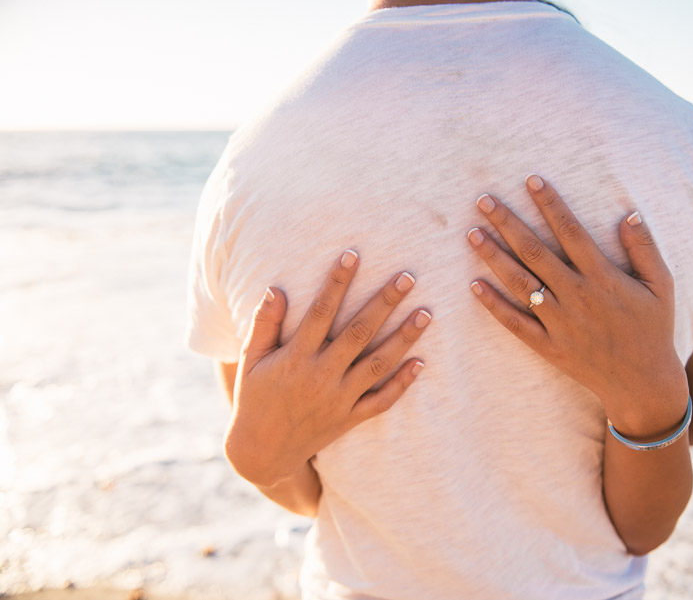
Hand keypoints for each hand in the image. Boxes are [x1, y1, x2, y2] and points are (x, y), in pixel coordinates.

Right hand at [224, 250, 430, 486]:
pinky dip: (402, 383)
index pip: (320, 312)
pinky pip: (382, 401)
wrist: (261, 454)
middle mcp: (320, 376)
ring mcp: (338, 399)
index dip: (337, 282)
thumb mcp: (249, 361)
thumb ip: (263, 324)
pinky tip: (422, 362)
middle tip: (408, 277)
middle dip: (384, 302)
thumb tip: (276, 288)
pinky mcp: (349, 419)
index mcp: (295, 357)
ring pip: (378, 364)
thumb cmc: (254, 399)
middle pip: (359, 332)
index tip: (353, 255)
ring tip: (427, 313)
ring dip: (404, 337)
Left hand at [467, 175, 687, 438]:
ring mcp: (560, 323)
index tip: (531, 180)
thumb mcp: (663, 286)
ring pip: (519, 283)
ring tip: (472, 233)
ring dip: (493, 257)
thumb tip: (629, 212)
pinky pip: (515, 323)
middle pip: (535, 252)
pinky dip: (493, 305)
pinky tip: (474, 285)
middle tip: (483, 200)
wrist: (643, 383)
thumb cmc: (654, 329)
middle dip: (508, 223)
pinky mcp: (548, 346)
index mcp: (603, 278)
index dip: (550, 204)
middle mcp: (577, 297)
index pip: (571, 232)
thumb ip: (645, 248)